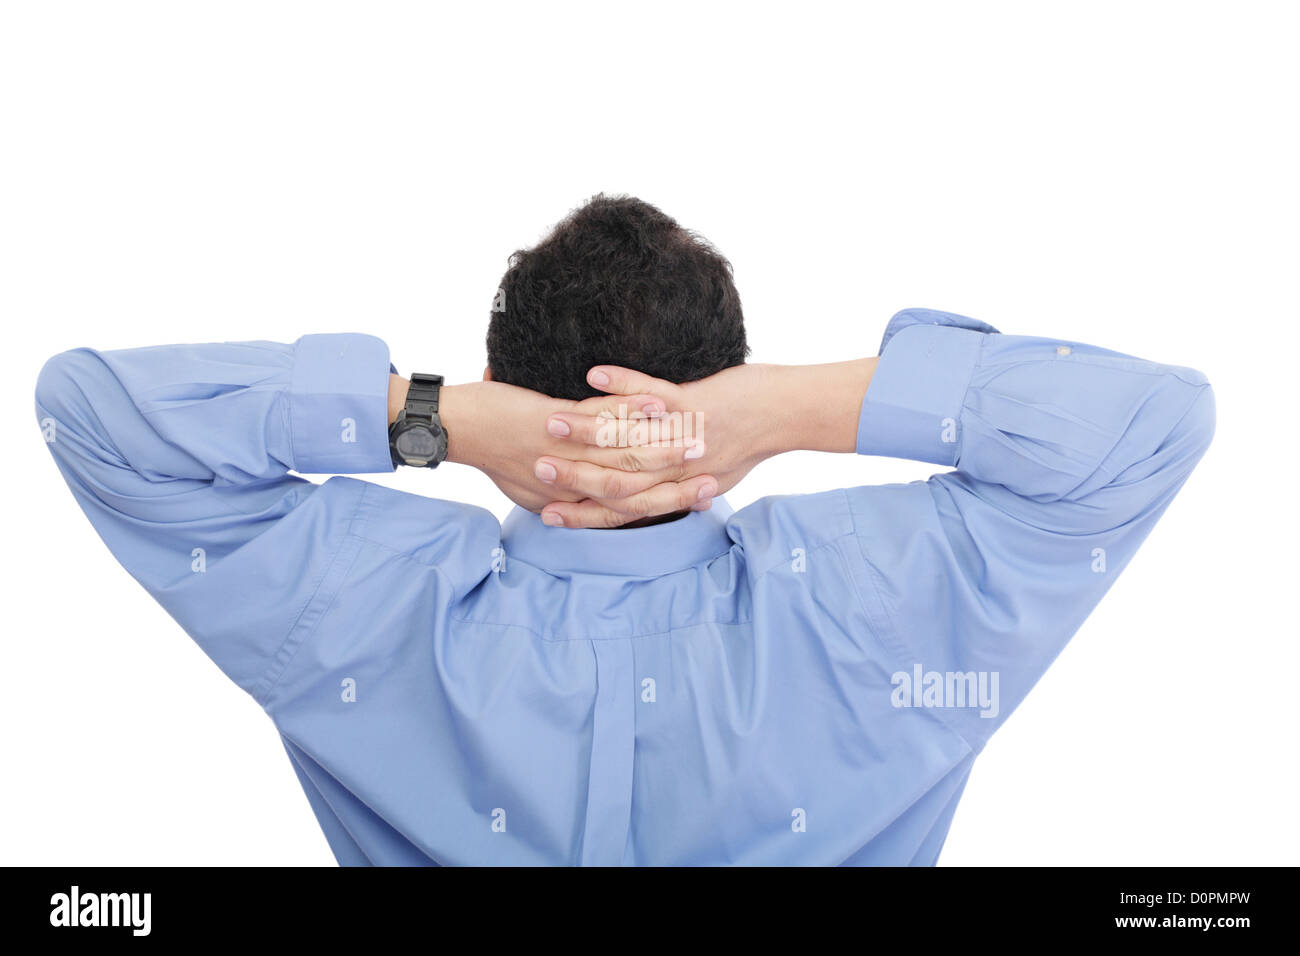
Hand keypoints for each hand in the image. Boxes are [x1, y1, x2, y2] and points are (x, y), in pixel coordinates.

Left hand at [392, 375, 718, 525]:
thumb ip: (558, 489)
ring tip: (701, 437)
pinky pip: (600, 418)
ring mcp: (561, 455)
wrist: (453, 426)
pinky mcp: (552, 424)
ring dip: (665, 446)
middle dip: (678, 484)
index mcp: (564, 500)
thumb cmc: (490, 449)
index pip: (626, 509)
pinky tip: (660, 402)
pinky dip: (632, 408)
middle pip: (634, 491)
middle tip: (714, 478)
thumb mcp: (527, 483)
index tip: (699, 499)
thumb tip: (582, 493)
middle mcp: (567, 484)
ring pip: (624, 457)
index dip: (665, 506)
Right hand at [536, 358, 877, 527]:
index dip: (582, 513)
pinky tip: (593, 374)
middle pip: (614, 479)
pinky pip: (652, 395)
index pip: (620, 510)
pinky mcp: (694, 406)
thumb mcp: (706, 476)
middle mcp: (676, 472)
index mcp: (675, 490)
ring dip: (585, 427)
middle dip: (570, 473)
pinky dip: (622, 384)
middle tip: (535, 466)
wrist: (786, 415)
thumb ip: (671, 487)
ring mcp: (683, 438)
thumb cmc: (746, 444)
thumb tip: (640, 493)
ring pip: (625, 439)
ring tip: (549, 418)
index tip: (547, 511)